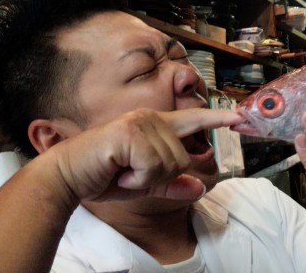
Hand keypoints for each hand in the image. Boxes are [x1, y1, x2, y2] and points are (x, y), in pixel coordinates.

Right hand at [42, 108, 241, 203]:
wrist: (67, 177)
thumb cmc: (104, 177)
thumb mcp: (144, 184)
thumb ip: (171, 184)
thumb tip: (199, 188)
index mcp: (155, 126)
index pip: (193, 120)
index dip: (217, 119)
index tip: (239, 117)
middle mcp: (150, 118)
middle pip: (183, 157)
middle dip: (159, 176)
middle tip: (131, 173)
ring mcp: (140, 122)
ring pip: (171, 163)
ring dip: (146, 178)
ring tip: (123, 170)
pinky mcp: (130, 132)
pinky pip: (154, 166)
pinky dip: (138, 179)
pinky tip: (119, 171)